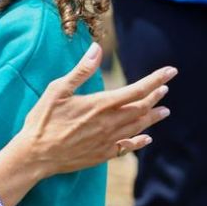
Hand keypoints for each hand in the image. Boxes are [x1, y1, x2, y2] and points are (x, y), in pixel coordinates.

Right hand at [16, 42, 175, 177]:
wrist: (36, 155)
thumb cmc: (43, 121)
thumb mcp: (57, 91)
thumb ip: (80, 71)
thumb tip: (96, 49)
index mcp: (100, 105)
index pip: (136, 90)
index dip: (155, 80)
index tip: (170, 72)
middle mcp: (108, 123)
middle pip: (140, 109)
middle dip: (154, 97)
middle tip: (165, 89)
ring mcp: (107, 141)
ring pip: (137, 127)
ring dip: (152, 118)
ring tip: (164, 111)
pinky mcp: (101, 155)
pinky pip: (127, 147)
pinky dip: (139, 142)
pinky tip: (146, 139)